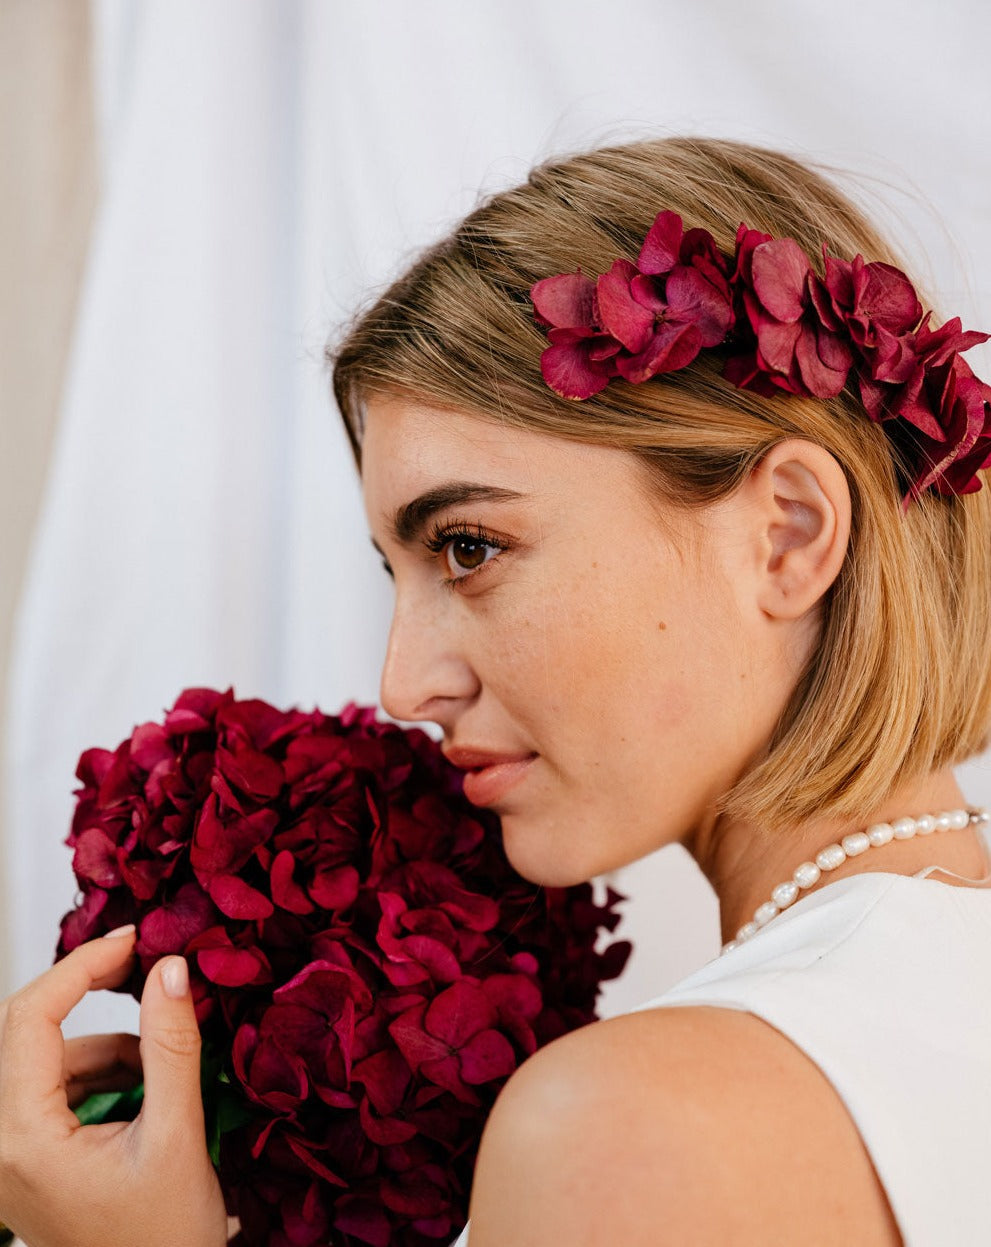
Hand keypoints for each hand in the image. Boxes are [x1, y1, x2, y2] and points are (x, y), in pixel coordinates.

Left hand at [0, 929, 226, 1246]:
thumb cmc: (162, 1242)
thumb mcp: (175, 1136)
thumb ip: (171, 1048)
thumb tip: (169, 971)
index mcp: (21, 1138)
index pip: (31, 1018)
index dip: (81, 966)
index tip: (133, 940)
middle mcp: (0, 1143)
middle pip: (31, 1029)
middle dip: (90, 992)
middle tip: (147, 966)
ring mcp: (11, 1152)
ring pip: (49, 1056)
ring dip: (108, 1041)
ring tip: (163, 1058)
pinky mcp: (31, 1156)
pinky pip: (58, 1085)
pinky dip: (104, 1070)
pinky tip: (146, 1085)